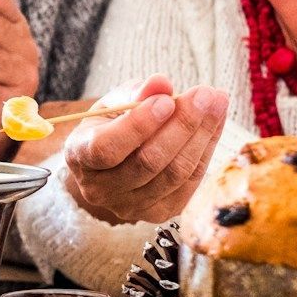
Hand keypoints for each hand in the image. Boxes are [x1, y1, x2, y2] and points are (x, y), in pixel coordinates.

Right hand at [63, 75, 229, 223]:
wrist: (112, 160)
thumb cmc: (111, 124)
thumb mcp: (115, 102)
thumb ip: (136, 92)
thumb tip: (162, 83)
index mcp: (79, 156)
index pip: (107, 148)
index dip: (139, 125)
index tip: (168, 100)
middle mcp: (99, 189)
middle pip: (148, 162)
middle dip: (182, 125)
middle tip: (206, 94)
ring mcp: (129, 207)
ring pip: (174, 174)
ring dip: (202, 136)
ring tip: (217, 103)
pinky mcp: (158, 213)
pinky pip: (189, 182)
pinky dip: (206, 151)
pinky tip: (214, 125)